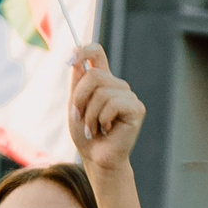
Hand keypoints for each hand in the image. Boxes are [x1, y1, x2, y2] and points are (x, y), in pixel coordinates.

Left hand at [65, 45, 143, 172]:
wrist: (96, 158)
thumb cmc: (86, 134)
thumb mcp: (75, 106)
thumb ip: (77, 83)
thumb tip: (75, 56)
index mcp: (102, 81)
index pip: (97, 53)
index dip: (84, 49)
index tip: (71, 57)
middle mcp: (117, 85)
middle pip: (94, 74)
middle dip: (80, 98)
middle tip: (80, 117)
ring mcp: (128, 96)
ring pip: (102, 92)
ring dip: (90, 115)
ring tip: (94, 128)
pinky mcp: (136, 108)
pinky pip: (112, 104)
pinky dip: (103, 120)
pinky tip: (107, 130)